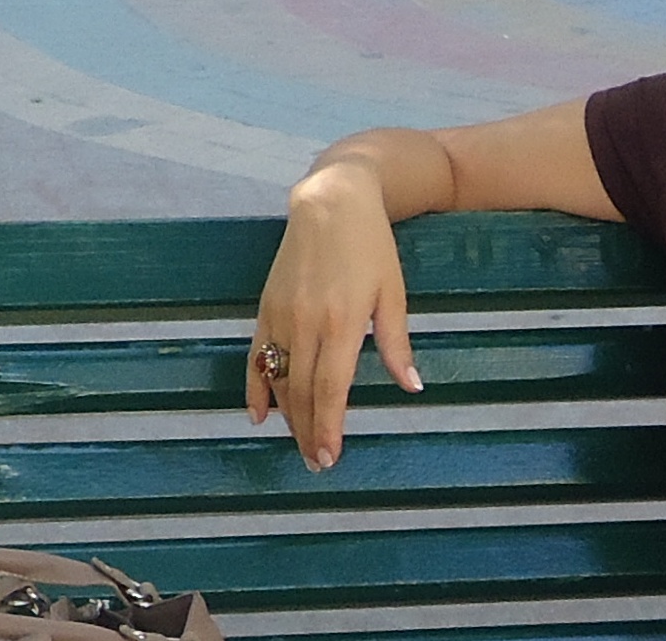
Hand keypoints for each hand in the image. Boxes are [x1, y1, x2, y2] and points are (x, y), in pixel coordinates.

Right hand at [247, 163, 421, 469]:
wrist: (331, 203)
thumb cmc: (371, 247)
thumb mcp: (393, 293)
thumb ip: (396, 343)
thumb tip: (410, 386)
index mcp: (342, 323)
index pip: (330, 389)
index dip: (328, 427)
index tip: (329, 456)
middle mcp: (306, 324)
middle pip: (301, 392)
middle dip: (308, 432)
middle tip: (316, 462)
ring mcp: (281, 316)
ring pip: (278, 379)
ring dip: (287, 416)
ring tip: (298, 442)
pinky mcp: (265, 307)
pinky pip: (256, 357)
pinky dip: (255, 388)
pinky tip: (259, 414)